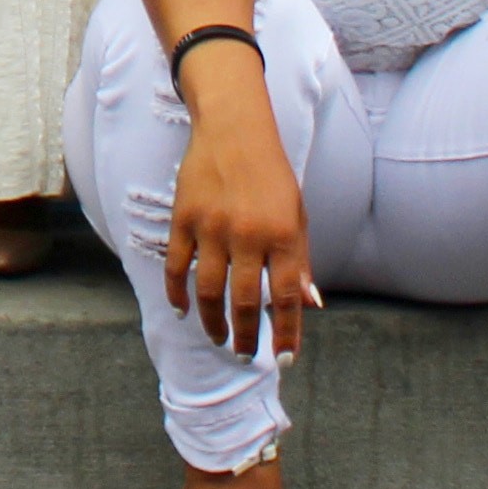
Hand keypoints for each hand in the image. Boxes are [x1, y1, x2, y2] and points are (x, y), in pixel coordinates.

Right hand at [166, 86, 316, 356]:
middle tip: (245, 355)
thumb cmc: (272, 175)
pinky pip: (177, 266)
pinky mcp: (184, 218)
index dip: (286, 333)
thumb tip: (310, 305)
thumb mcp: (297, 215)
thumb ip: (301, 261)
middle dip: (246, 337)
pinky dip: (178, 293)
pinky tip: (184, 311)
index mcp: (283, 235)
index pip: (286, 297)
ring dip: (213, 322)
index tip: (285, 359)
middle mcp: (248, 234)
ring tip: (218, 338)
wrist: (234, 129)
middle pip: (244, 301)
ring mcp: (212, 227)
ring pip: (209, 290)